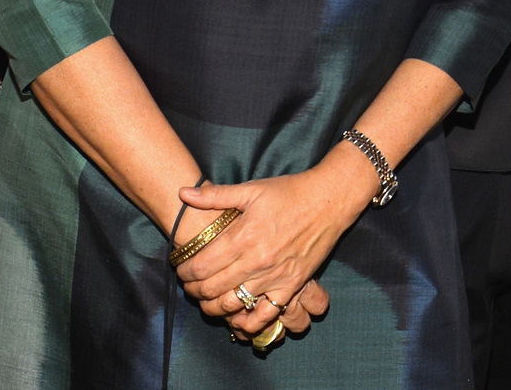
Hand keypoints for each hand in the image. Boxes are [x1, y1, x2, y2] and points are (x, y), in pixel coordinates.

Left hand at [173, 149, 375, 337]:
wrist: (329, 200)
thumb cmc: (290, 192)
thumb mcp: (252, 189)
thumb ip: (215, 196)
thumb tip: (183, 194)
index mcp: (243, 236)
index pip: (201, 265)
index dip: (184, 271)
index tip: (180, 268)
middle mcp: (256, 260)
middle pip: (212, 288)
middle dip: (193, 290)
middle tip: (189, 285)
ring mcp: (275, 276)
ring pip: (233, 304)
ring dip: (213, 307)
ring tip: (207, 300)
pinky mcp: (292, 285)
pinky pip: (266, 313)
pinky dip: (248, 322)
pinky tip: (237, 319)